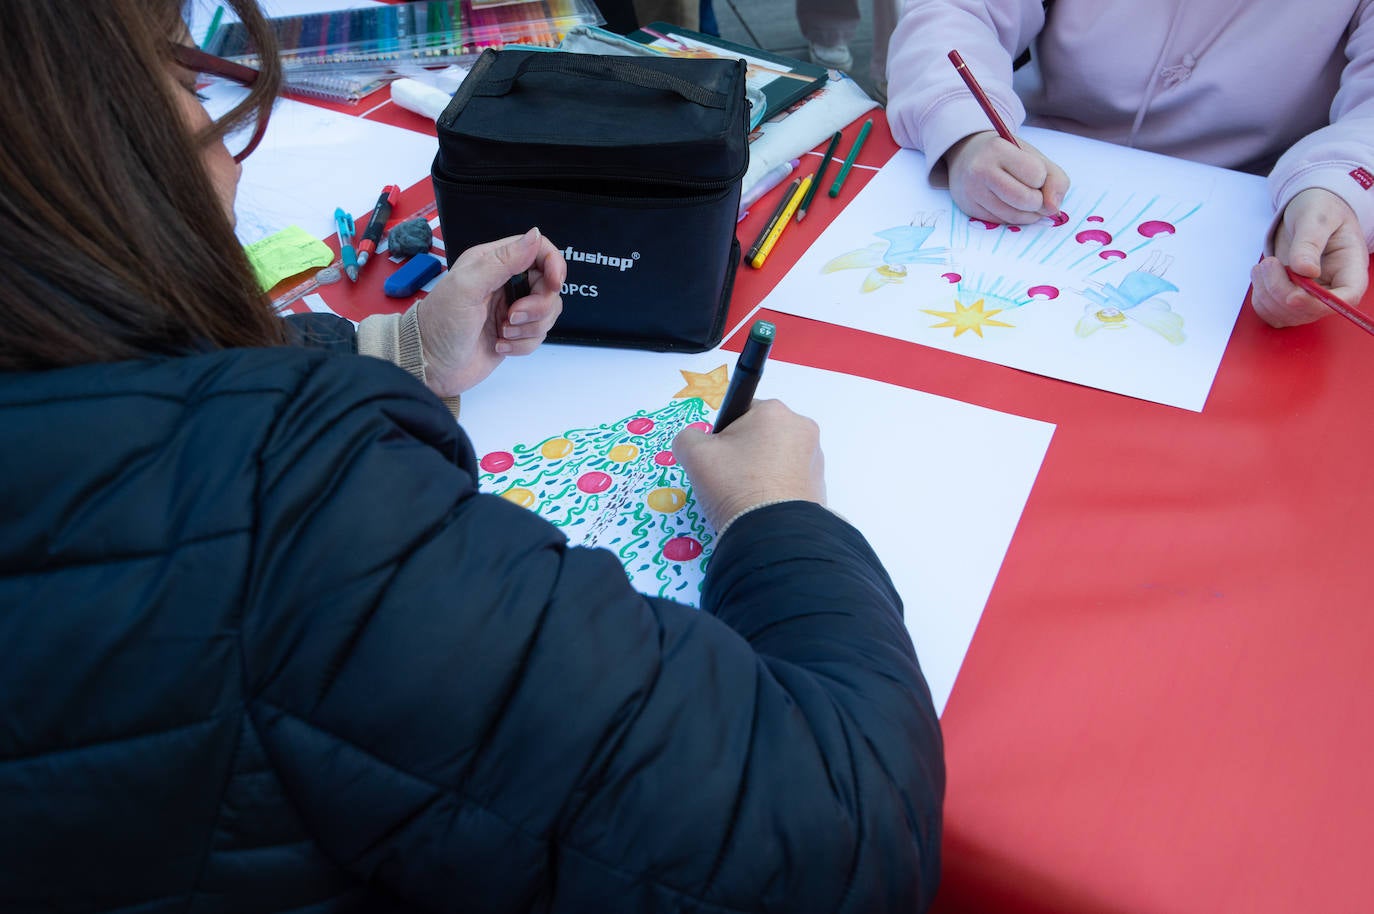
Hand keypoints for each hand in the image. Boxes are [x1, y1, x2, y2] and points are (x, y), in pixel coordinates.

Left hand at [417, 227, 566, 396]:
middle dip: (537, 306)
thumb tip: (535, 236)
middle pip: (548, 285)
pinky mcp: (514, 333)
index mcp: (493, 261)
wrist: (430, 365)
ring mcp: (511, 309)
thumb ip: (503, 260)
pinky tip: (499, 345)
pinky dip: (522, 344)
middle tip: (512, 316)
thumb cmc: (441, 322)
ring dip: (528, 327)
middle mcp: (505, 282)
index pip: (538, 250)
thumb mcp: (468, 286)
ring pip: (547, 313)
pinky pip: (538, 336)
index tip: (554, 284)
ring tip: (501, 332)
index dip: (554, 264)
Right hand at [672, 399, 825, 530]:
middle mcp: (802, 428)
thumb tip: (694, 439)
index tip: (718, 457)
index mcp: (774, 412)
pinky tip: (762, 506)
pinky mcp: (820, 486)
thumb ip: (688, 436)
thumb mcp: (694, 454)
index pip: (742, 410)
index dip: (724, 433)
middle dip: (744, 452)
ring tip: (745, 496)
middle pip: (761, 434)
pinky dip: (776, 488)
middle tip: (728, 479)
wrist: (772, 535)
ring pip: (777, 457)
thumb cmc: (734, 486)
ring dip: (760, 470)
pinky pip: (790, 480)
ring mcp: (815, 458)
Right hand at [945, 130, 1069, 224]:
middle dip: (1038, 202)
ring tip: (1026, 201)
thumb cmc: (1008, 157)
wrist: (968, 158)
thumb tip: (1052, 209)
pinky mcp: (969, 209)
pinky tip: (1010, 206)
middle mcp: (980, 170)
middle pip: (1025, 199)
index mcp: (998, 149)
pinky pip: (1002, 222)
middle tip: (1035, 194)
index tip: (1034, 173)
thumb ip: (1056, 180)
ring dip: (1028, 214)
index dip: (1042, 178)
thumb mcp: (1034, 157)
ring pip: (1014, 216)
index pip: (1037, 175)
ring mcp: (971, 191)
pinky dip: (1014, 218)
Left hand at [1251, 188, 1368, 326]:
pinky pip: (1271, 312)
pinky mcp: (1289, 300)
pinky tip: (1261, 275)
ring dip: (1266, 293)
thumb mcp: (1317, 219)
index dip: (1318, 304)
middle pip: (1309, 311)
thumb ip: (1310, 242)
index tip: (1293, 296)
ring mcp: (1311, 298)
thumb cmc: (1320, 211)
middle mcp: (1333, 290)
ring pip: (1286, 315)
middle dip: (1281, 292)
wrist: (1307, 213)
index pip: (1345, 299)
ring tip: (1264, 265)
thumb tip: (1306, 270)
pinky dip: (1260, 298)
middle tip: (1269, 263)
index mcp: (1350, 270)